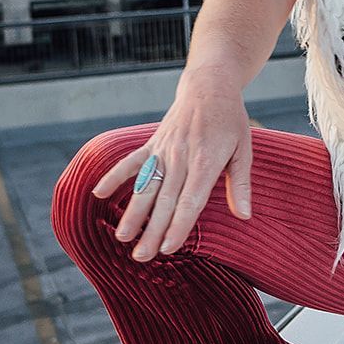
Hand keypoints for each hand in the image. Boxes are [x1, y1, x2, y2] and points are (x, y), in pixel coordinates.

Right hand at [90, 69, 253, 261]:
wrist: (209, 86)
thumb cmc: (230, 121)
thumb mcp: (244, 149)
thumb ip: (240, 184)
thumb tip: (244, 215)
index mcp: (205, 162)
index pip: (190, 201)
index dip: (178, 226)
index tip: (167, 248)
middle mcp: (180, 158)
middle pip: (165, 201)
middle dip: (152, 231)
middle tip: (141, 257)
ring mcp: (163, 150)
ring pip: (145, 186)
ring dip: (132, 213)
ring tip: (122, 237)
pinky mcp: (152, 143)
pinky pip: (130, 162)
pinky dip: (113, 176)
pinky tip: (98, 195)